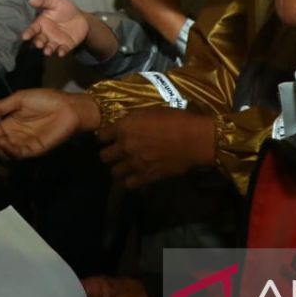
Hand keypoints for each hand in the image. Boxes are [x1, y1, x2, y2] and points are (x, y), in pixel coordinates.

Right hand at [0, 88, 97, 159]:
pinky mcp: (34, 150)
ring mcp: (24, 144)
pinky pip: (18, 154)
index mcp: (10, 123)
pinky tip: (3, 142)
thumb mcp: (19, 99)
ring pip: (4, 151)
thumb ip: (1, 107)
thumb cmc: (45, 99)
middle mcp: (14, 136)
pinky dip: (9, 150)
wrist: (68, 106)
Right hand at [22, 0, 89, 56]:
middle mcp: (47, 34)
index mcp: (42, 23)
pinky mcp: (66, 46)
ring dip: (48, 50)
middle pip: (40, 39)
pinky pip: (62, 50)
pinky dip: (61, 52)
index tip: (25, 37)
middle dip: (38, 42)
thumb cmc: (66, 9)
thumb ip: (44, 1)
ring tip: (47, 51)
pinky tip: (61, 52)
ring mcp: (56, 41)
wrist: (82, 18)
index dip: (29, 33)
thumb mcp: (56, 2)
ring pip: (49, 47)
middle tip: (39, 44)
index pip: (33, 29)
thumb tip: (31, 0)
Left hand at [96, 108, 215, 189]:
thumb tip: (124, 126)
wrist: (195, 139)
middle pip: (103, 157)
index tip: (110, 137)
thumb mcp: (150, 112)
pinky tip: (137, 176)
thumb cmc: (175, 119)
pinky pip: (129, 185)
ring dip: (119, 169)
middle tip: (118, 153)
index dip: (105, 137)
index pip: (100, 136)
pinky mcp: (146, 177)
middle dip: (109, 154)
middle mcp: (125, 147)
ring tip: (127, 166)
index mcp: (124, 127)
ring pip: (114, 172)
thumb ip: (133, 121)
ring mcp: (135, 164)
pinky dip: (131, 181)